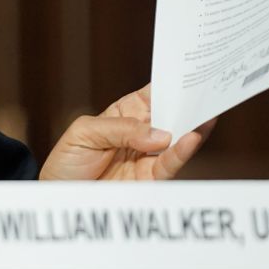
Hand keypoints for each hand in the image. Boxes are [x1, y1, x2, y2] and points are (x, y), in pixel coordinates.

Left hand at [39, 85, 214, 180]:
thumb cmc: (67, 161)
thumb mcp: (85, 133)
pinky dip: (182, 152)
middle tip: (208, 91)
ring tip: (207, 114)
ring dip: (194, 126)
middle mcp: (142, 133)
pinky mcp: (151, 179)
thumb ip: (121, 129)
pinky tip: (191, 139)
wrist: (60, 196)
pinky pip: (170, 163)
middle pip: (172, 115)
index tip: (190, 72)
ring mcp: (148, 156)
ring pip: (178, 139)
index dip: (171, 84)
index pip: (153, 95)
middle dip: (189, 104)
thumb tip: (159, 134)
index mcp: (125, 114)